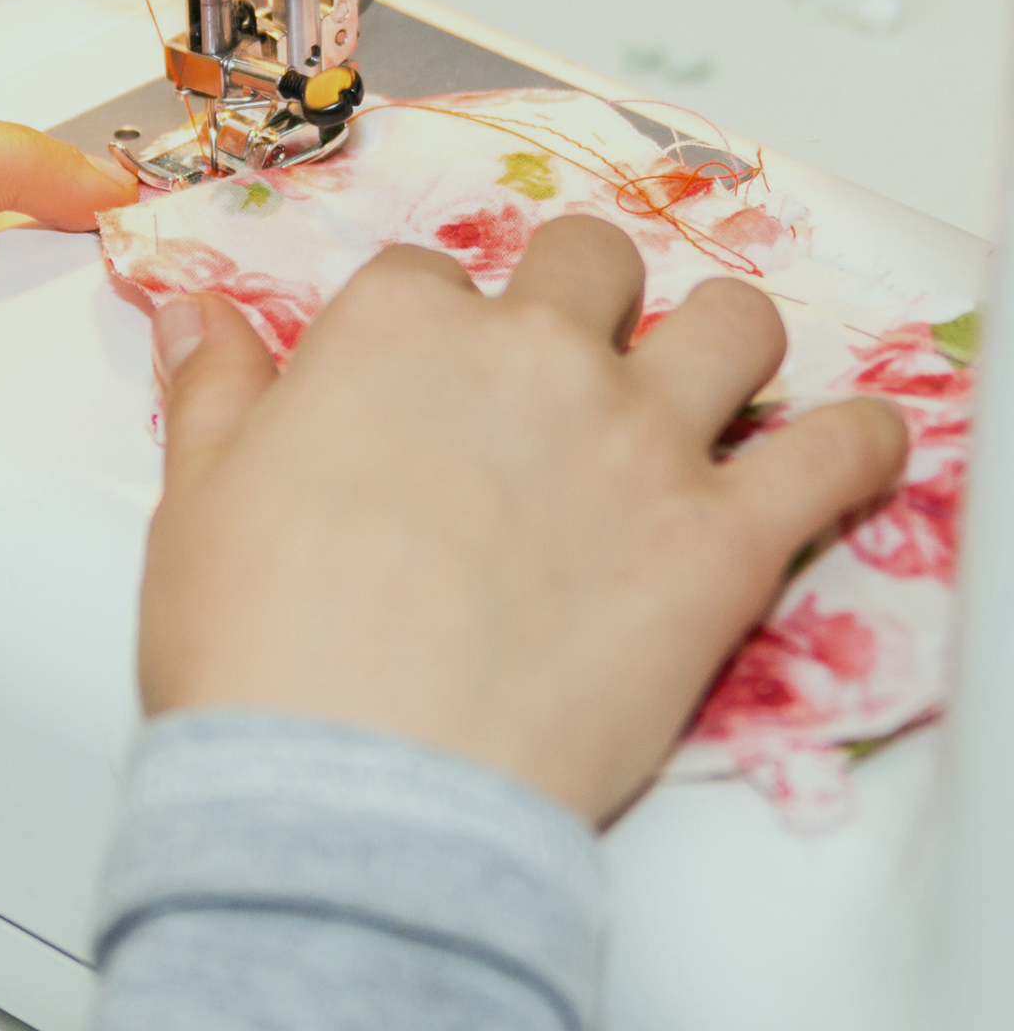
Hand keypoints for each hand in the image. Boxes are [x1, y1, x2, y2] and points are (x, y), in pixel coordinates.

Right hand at [137, 214, 907, 822]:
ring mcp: (636, 440)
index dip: (428, 326)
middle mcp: (530, 357)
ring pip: (732, 322)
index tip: (425, 375)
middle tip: (567, 349)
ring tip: (710, 369)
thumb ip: (214, 385)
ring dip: (723, 335)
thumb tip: (193, 314)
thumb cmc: (262, 643)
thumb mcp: (205, 493)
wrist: (355, 788)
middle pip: (590, 262)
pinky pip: (834, 456)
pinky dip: (855, 441)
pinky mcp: (722, 542)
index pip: (427, 278)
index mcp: (401, 332)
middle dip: (580, 290)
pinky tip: (847, 443)